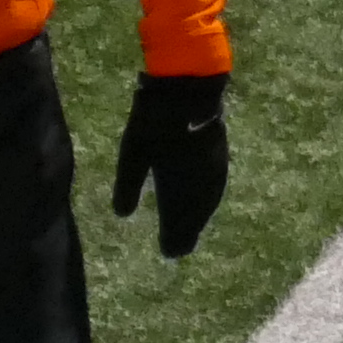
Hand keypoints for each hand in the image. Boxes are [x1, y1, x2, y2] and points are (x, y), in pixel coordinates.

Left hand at [111, 71, 228, 258]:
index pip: (180, 228)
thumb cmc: (154, 123)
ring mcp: (215, 172)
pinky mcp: (220, 157)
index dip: (174, 241)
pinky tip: (202, 199)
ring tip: (190, 229)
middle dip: (186, 232)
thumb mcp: (132, 155)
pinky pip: (214, 188)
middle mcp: (202, 188)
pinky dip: (206, 200)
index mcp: (180, 193)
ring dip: (198, 217)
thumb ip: (128, 187)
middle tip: (179, 247)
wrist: (187, 90)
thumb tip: (121, 215)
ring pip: (208, 204)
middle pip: (197, 219)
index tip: (168, 253)